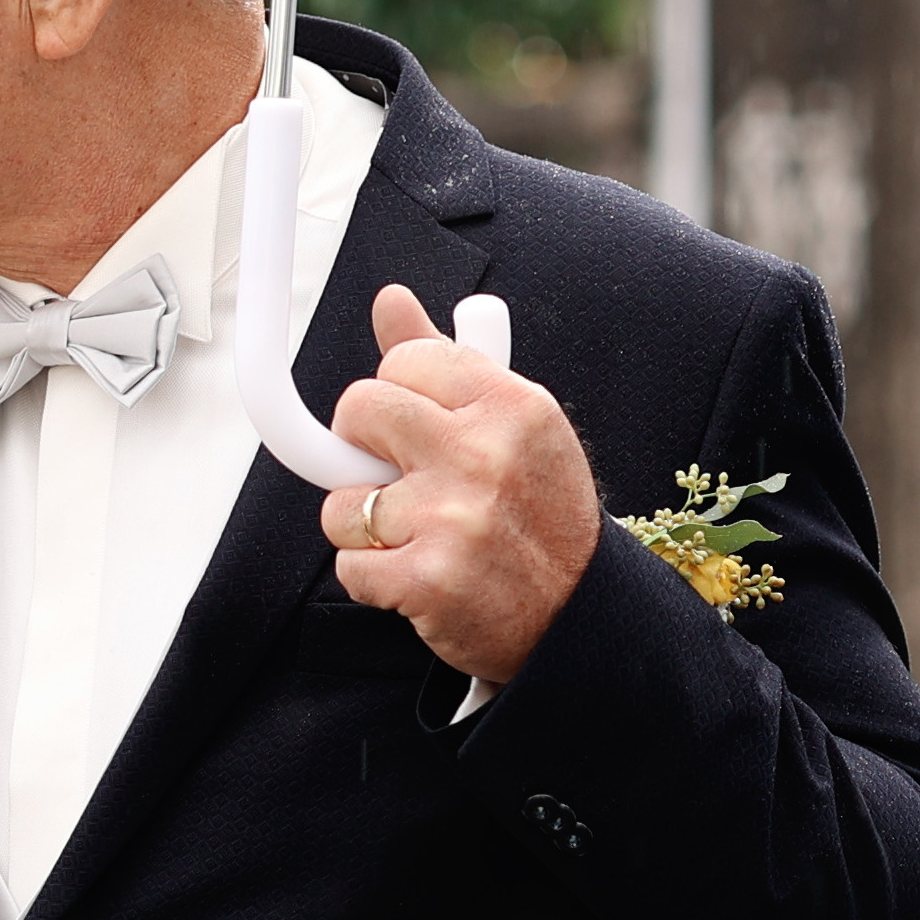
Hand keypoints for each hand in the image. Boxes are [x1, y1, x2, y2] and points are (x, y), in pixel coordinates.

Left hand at [321, 286, 601, 685]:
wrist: (578, 618)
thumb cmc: (538, 517)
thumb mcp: (513, 427)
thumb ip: (444, 362)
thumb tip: (390, 301)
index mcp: (512, 406)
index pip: (403, 359)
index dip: (394, 393)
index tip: (410, 426)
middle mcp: (484, 454)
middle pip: (358, 409)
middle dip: (359, 446)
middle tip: (394, 473)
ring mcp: (455, 518)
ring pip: (341, 500)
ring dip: (364, 526)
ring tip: (417, 535)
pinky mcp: (429, 579)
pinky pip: (349, 566)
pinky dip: (372, 579)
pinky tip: (418, 577)